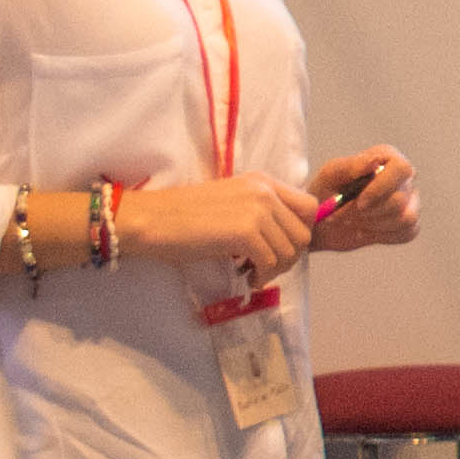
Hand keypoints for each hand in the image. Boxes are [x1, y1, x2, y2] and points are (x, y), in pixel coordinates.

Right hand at [115, 175, 312, 283]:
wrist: (151, 219)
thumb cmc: (183, 217)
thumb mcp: (231, 203)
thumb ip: (260, 213)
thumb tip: (284, 240)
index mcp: (263, 181)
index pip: (308, 207)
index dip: (299, 233)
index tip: (279, 248)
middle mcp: (265, 190)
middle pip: (304, 233)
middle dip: (290, 257)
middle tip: (266, 268)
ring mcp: (257, 209)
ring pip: (291, 251)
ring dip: (275, 270)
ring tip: (253, 274)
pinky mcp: (245, 232)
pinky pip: (271, 262)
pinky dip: (262, 277)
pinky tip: (246, 278)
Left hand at [305, 149, 423, 251]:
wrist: (321, 222)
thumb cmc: (325, 192)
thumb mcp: (330, 176)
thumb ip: (351, 166)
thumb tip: (375, 161)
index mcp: (388, 158)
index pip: (401, 169)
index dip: (382, 188)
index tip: (360, 203)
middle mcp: (403, 178)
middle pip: (399, 199)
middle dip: (367, 213)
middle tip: (339, 216)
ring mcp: (411, 201)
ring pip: (405, 218)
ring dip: (372, 224)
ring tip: (350, 221)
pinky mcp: (410, 224)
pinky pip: (407, 232)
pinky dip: (382, 235)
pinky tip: (364, 230)